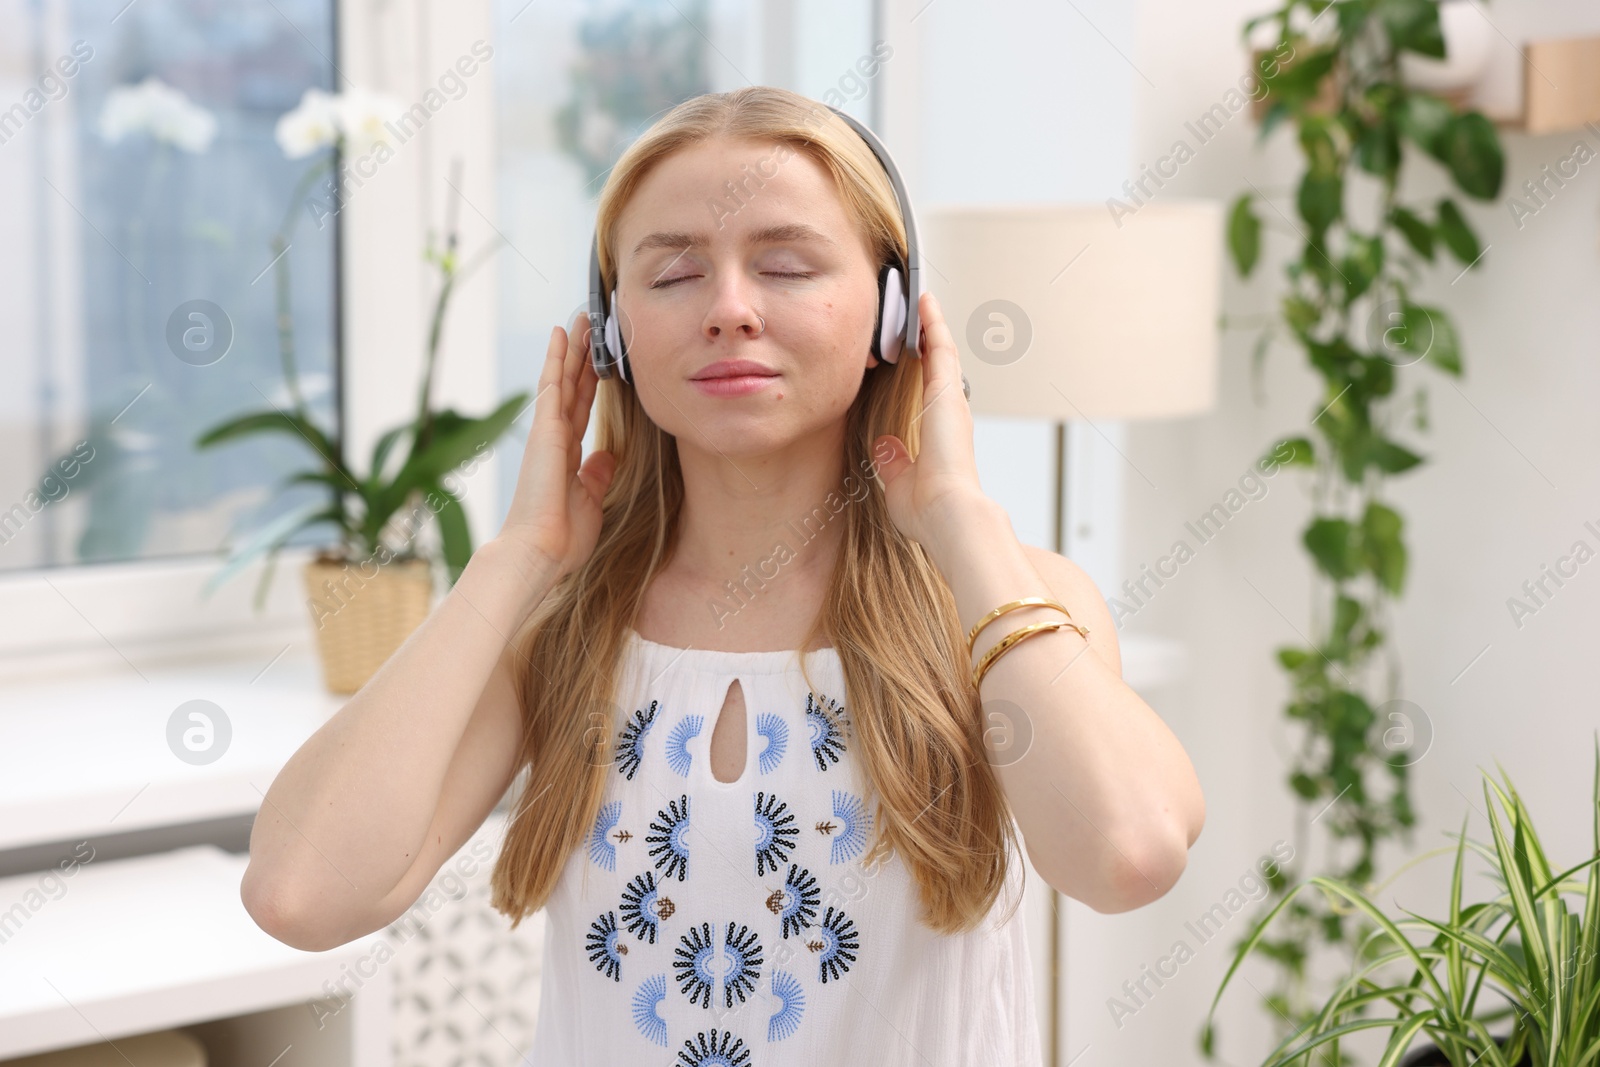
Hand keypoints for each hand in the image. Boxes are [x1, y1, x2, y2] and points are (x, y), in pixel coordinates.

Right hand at [497, 310, 617, 581]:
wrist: (540, 552)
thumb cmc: (563, 538)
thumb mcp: (591, 501)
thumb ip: (597, 475)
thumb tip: (607, 456)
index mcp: (567, 456)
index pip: (581, 410)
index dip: (589, 383)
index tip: (598, 360)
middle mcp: (555, 439)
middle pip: (572, 388)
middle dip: (582, 357)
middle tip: (590, 325)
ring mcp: (548, 432)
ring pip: (562, 379)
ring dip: (572, 348)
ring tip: (580, 318)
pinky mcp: (544, 429)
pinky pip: (553, 385)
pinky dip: (558, 358)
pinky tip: (562, 334)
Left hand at [872, 290, 989, 556]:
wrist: (947, 514)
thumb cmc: (927, 509)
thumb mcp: (898, 482)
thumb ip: (893, 462)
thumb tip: (884, 445)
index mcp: (939, 434)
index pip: (930, 393)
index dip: (924, 370)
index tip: (915, 352)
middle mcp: (949, 413)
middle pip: (939, 366)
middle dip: (930, 340)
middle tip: (920, 314)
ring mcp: (950, 400)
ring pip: (942, 351)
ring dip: (932, 325)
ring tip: (922, 300)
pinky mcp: (947, 391)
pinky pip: (940, 347)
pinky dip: (933, 323)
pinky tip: (924, 301)